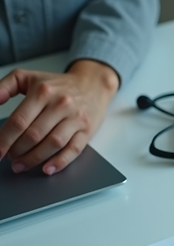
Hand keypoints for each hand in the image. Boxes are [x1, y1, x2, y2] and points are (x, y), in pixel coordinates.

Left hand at [0, 59, 117, 174]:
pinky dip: (60, 162)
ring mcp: (75, 118)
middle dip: (17, 150)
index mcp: (43, 92)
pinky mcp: (87, 130)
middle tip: (9, 157)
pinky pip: (73, 149)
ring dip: (34, 158)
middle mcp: (61, 105)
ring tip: (21, 165)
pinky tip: (47, 169)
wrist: (92, 85)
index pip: (19, 121)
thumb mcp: (27, 77)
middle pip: (34, 135)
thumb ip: (4, 87)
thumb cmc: (58, 85)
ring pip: (52, 144)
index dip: (4, 139)